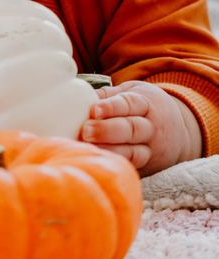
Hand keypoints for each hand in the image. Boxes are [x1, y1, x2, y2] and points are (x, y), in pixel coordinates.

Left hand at [80, 80, 202, 175]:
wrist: (180, 129)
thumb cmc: (144, 105)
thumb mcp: (132, 91)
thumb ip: (108, 94)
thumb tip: (79, 96)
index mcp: (145, 103)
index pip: (129, 103)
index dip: (111, 107)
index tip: (94, 110)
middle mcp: (151, 127)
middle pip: (131, 129)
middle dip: (107, 131)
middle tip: (86, 131)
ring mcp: (151, 148)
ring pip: (133, 152)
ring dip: (109, 151)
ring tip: (87, 148)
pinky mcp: (148, 166)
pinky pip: (132, 167)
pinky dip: (115, 164)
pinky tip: (97, 162)